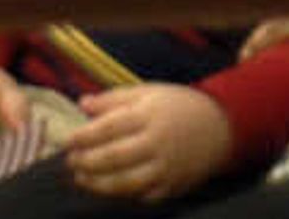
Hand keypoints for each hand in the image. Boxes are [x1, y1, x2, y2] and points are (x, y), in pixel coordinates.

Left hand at [60, 84, 236, 200]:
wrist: (220, 126)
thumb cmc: (179, 106)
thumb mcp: (149, 92)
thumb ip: (114, 99)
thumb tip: (82, 103)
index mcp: (149, 115)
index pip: (108, 128)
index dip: (84, 136)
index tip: (67, 140)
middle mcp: (157, 142)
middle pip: (113, 158)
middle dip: (86, 162)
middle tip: (70, 161)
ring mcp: (165, 168)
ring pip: (124, 183)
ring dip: (97, 183)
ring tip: (81, 178)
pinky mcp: (171, 187)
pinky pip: (142, 196)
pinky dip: (122, 195)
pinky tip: (108, 188)